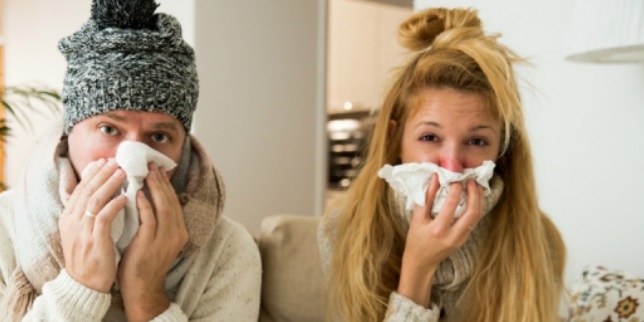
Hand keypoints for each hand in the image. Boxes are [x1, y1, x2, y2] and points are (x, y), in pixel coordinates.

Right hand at [59, 158, 125, 292]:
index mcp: (69, 218)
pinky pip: (103, 218)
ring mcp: (82, 231)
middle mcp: (72, 222)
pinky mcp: (94, 241)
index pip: (80, 189)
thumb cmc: (90, 257)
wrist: (85, 285)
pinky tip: (125, 197)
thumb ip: (89, 214)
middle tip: (116, 161)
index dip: (92, 174)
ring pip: (94, 200)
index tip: (105, 161)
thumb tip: (100, 192)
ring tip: (123, 173)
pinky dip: (113, 205)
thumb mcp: (83, 232)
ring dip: (109, 184)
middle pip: (87, 190)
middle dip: (102, 173)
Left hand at [118, 163, 188, 320]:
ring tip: (146, 173)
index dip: (166, 185)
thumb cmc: (143, 263)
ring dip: (154, 188)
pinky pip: (149, 219)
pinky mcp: (151, 243)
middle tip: (151, 165)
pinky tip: (137, 193)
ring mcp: (165, 239)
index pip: (174, 202)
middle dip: (161, 181)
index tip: (157, 170)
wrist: (142, 289)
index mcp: (180, 231)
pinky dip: (145, 204)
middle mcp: (177, 233)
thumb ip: (155, 221)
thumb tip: (147, 198)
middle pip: (171, 200)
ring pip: (163, 206)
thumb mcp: (156, 240)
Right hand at [397, 175, 483, 305]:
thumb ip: (428, 197)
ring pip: (477, 217)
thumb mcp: (417, 218)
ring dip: (479, 200)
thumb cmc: (416, 239)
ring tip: (475, 186)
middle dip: (474, 193)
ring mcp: (461, 239)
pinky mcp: (464, 240)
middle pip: (472, 212)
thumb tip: (436, 177)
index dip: (456, 188)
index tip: (455, 178)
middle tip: (471, 180)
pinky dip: (476, 207)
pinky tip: (473, 198)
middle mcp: (452, 235)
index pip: (451, 204)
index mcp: (438, 229)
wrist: (421, 261)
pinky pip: (474, 221)